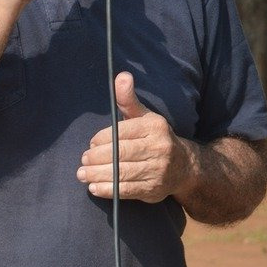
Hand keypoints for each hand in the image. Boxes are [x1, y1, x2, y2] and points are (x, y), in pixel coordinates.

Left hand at [76, 72, 196, 202]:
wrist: (184, 166)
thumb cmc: (154, 138)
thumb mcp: (144, 116)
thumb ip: (128, 99)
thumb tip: (122, 76)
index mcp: (154, 127)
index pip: (123, 132)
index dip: (103, 139)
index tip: (91, 143)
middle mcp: (159, 148)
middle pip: (121, 153)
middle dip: (98, 158)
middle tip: (83, 160)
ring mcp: (158, 171)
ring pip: (123, 173)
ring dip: (98, 175)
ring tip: (82, 174)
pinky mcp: (154, 190)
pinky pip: (127, 190)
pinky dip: (108, 190)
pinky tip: (94, 187)